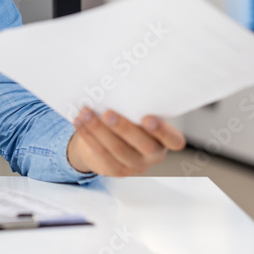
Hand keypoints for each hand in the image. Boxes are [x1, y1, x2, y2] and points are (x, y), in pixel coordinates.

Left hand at [67, 108, 185, 176]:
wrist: (109, 142)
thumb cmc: (128, 120)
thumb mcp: (136, 115)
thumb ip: (135, 107)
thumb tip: (118, 84)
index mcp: (165, 140)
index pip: (174, 140)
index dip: (163, 131)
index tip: (147, 118)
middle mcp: (154, 155)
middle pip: (143, 145)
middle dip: (124, 128)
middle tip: (108, 113)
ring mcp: (136, 165)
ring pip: (117, 149)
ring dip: (99, 129)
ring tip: (85, 113)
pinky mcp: (116, 170)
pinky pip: (101, 153)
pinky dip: (88, 136)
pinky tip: (79, 122)